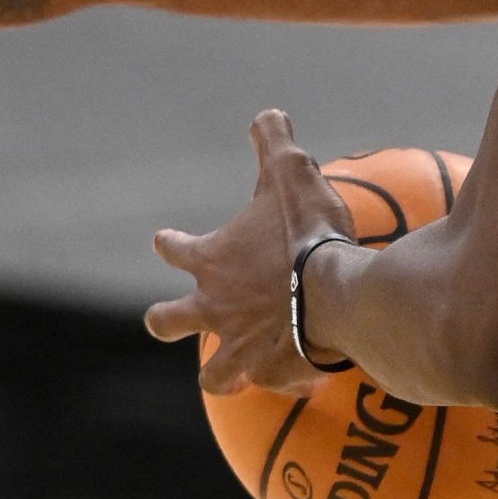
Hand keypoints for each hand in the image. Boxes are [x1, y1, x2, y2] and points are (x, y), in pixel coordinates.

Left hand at [144, 110, 357, 395]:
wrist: (333, 291)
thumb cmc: (304, 231)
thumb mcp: (289, 172)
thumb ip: (274, 142)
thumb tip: (266, 115)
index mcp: (211, 261)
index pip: (173, 249)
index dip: (168, 243)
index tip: (165, 240)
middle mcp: (214, 308)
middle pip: (167, 321)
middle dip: (164, 319)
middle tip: (166, 318)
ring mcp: (241, 345)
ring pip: (213, 375)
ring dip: (218, 372)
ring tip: (229, 372)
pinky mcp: (273, 371)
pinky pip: (273, 384)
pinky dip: (284, 381)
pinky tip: (301, 381)